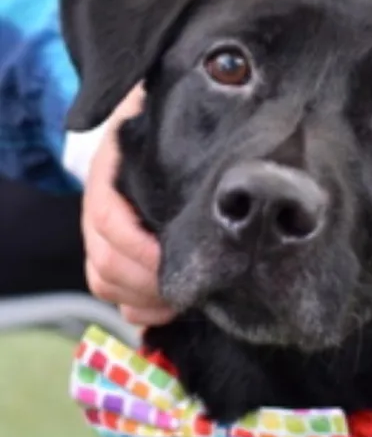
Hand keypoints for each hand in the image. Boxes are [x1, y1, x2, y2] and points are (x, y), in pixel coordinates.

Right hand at [82, 86, 175, 326]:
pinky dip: (136, 306)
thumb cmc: (172, 127)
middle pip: (104, 258)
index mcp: (110, 172)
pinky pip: (110, 290)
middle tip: (184, 294)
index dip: (138, 248)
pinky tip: (164, 310)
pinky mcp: (115, 252)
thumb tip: (207, 143)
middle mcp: (100, 203)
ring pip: (104, 278)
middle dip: (144, 283)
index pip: (109, 218)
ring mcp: (104, 230)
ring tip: (177, 304)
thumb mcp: (170, 126)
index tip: (171, 263)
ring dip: (140, 298)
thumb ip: (184, 132)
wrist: (160, 129)